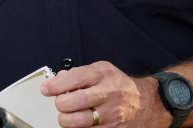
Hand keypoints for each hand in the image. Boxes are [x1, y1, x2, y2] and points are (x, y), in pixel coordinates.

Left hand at [41, 61, 170, 127]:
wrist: (146, 102)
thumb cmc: (120, 85)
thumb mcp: (103, 71)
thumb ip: (80, 74)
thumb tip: (58, 79)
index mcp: (103, 74)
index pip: (74, 78)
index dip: (55, 85)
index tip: (46, 90)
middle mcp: (108, 93)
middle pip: (74, 102)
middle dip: (61, 104)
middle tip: (61, 104)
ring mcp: (111, 113)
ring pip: (78, 122)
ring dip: (66, 120)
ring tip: (68, 116)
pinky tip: (81, 124)